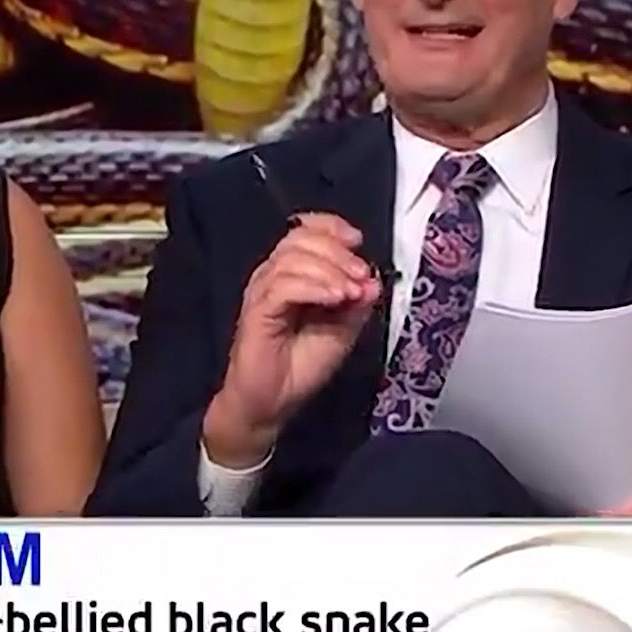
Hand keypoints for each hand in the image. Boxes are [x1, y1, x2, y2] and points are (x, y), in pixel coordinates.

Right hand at [204, 213, 382, 465]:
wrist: (271, 403)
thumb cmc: (301, 366)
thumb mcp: (343, 330)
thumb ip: (357, 304)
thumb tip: (373, 280)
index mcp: (292, 274)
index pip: (306, 230)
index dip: (332, 228)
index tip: (357, 240)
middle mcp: (273, 275)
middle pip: (301, 238)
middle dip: (337, 252)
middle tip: (361, 276)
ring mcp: (262, 291)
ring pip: (293, 258)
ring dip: (330, 270)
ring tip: (351, 292)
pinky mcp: (257, 311)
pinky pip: (284, 286)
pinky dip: (315, 287)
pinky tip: (335, 298)